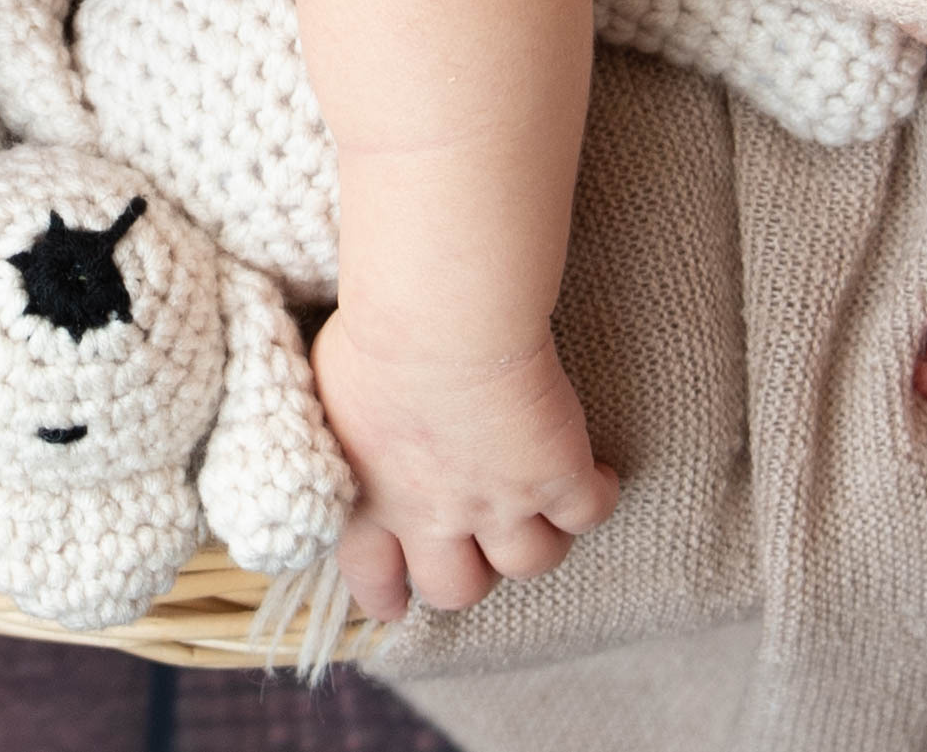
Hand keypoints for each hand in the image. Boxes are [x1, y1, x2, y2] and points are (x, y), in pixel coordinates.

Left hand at [309, 310, 618, 620]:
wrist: (440, 321)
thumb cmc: (376, 339)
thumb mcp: (328, 395)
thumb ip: (337, 436)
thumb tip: (340, 429)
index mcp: (369, 502)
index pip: (375, 575)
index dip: (389, 596)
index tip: (397, 605)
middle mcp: (433, 517)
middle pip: (458, 588)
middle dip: (472, 574)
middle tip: (484, 550)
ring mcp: (500, 502)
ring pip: (530, 562)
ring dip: (539, 543)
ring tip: (548, 513)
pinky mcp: (556, 474)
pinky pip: (588, 513)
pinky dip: (596, 497)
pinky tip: (598, 475)